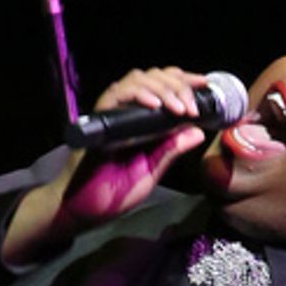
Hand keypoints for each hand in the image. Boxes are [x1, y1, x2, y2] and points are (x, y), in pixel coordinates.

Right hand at [2, 65, 210, 266]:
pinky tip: (155, 106)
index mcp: (143, 122)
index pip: (164, 86)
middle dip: (178, 85)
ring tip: (178, 108)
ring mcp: (112, 113)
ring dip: (162, 89)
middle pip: (154, 77)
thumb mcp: (150, 172)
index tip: (204, 84)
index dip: (184, 81)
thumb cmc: (111, 194)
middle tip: (192, 106)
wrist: (81, 208)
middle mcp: (128, 111)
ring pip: (138, 79)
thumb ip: (170, 152)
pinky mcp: (98, 118)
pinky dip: (138, 95)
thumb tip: (197, 132)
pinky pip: (117, 95)